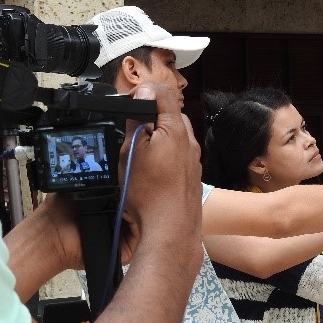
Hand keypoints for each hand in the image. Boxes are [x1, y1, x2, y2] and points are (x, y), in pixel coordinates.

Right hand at [119, 82, 202, 269]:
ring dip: (158, 138)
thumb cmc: (149, 193)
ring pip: (175, 138)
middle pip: (171, 115)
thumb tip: (143, 94)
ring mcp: (193, 161)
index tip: (128, 102)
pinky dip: (165, 156)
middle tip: (130, 130)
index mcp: (176, 129)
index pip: (164, 94)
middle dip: (151, 116)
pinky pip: (178, 157)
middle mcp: (190, 142)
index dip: (144, 92)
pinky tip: (152, 172)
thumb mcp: (132, 151)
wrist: (171, 231)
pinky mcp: (192, 177)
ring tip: (138, 154)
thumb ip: (138, 120)